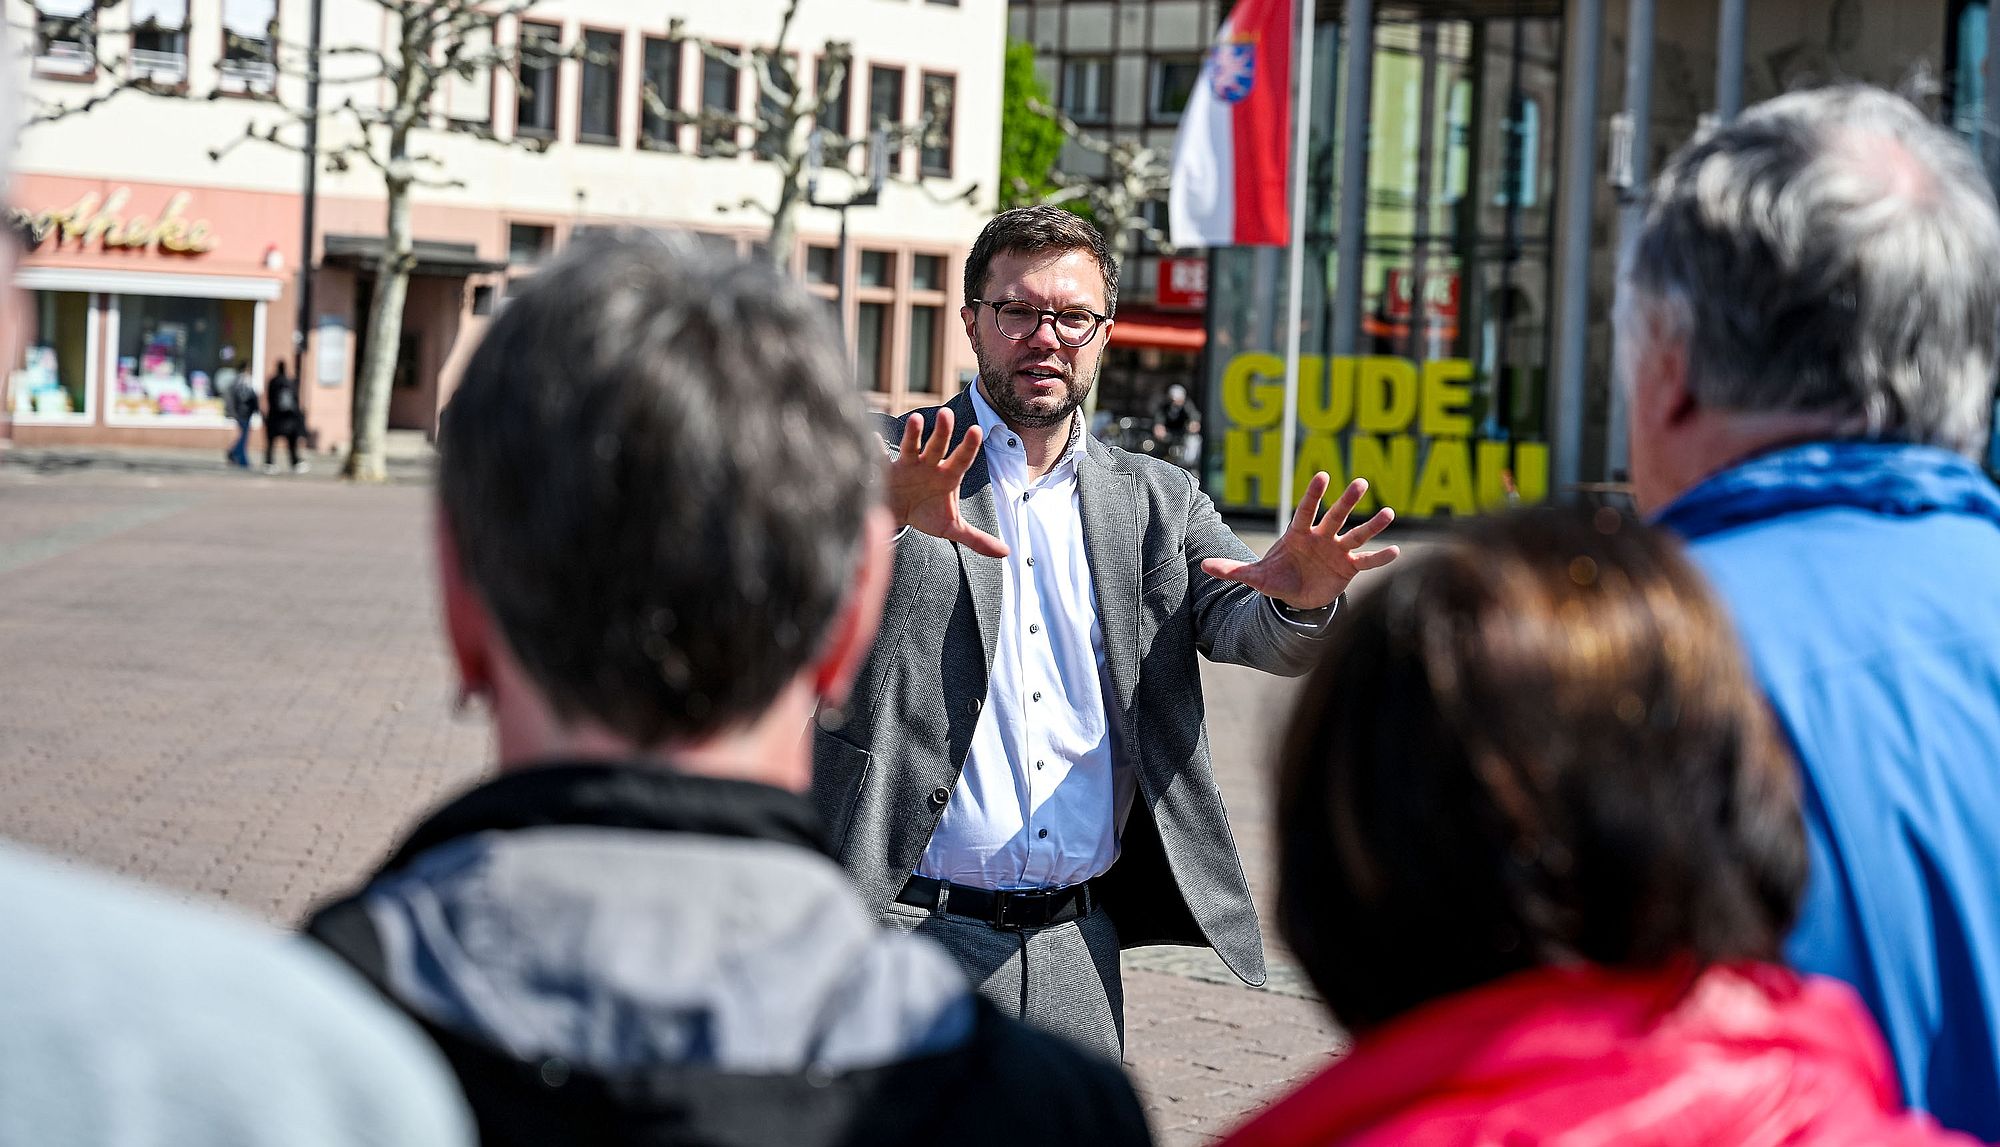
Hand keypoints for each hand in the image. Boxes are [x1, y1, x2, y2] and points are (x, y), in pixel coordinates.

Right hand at [887, 409, 1008, 557]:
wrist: (898, 515)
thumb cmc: (928, 514)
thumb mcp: (952, 528)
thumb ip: (978, 539)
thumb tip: (1006, 552)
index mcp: (948, 475)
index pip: (962, 458)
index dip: (969, 446)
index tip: (976, 430)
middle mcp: (929, 465)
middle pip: (937, 446)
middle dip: (942, 432)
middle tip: (946, 414)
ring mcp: (907, 465)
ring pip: (911, 446)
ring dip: (912, 433)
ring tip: (915, 420)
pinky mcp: (885, 470)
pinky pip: (880, 458)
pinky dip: (876, 449)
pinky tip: (874, 440)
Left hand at [1200, 473, 1398, 609]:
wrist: (1296, 597)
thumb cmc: (1277, 578)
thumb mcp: (1254, 577)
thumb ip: (1233, 570)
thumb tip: (1204, 567)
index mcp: (1299, 534)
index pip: (1306, 510)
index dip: (1314, 495)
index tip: (1323, 475)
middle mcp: (1321, 537)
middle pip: (1335, 516)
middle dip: (1346, 501)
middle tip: (1360, 482)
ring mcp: (1337, 551)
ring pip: (1356, 534)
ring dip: (1373, 525)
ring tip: (1390, 513)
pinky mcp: (1349, 568)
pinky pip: (1367, 561)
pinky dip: (1380, 558)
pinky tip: (1397, 551)